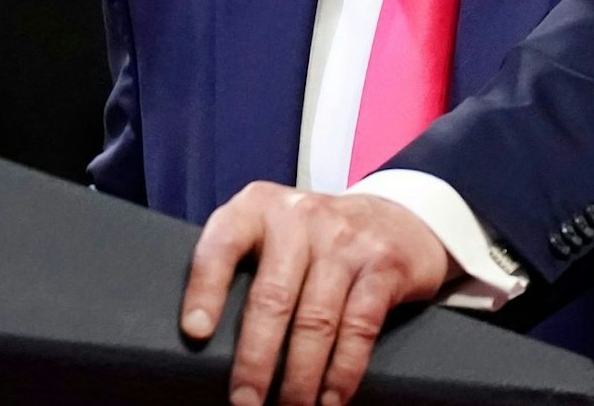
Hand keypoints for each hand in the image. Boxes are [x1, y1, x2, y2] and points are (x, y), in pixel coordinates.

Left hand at [181, 181, 455, 405]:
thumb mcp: (274, 235)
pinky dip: (343, 372)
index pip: (222, 244)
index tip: (196, 334)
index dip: (205, 290)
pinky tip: (331, 398)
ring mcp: (346, 240)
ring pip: (316, 320)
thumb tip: (208, 343)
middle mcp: (301, 217)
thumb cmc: (316, 241)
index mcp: (259, 207)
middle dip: (255, 361)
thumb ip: (244, 267)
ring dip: (300, 378)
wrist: (397, 220)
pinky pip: (358, 327)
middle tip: (245, 402)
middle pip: (272, 297)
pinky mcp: (383, 265)